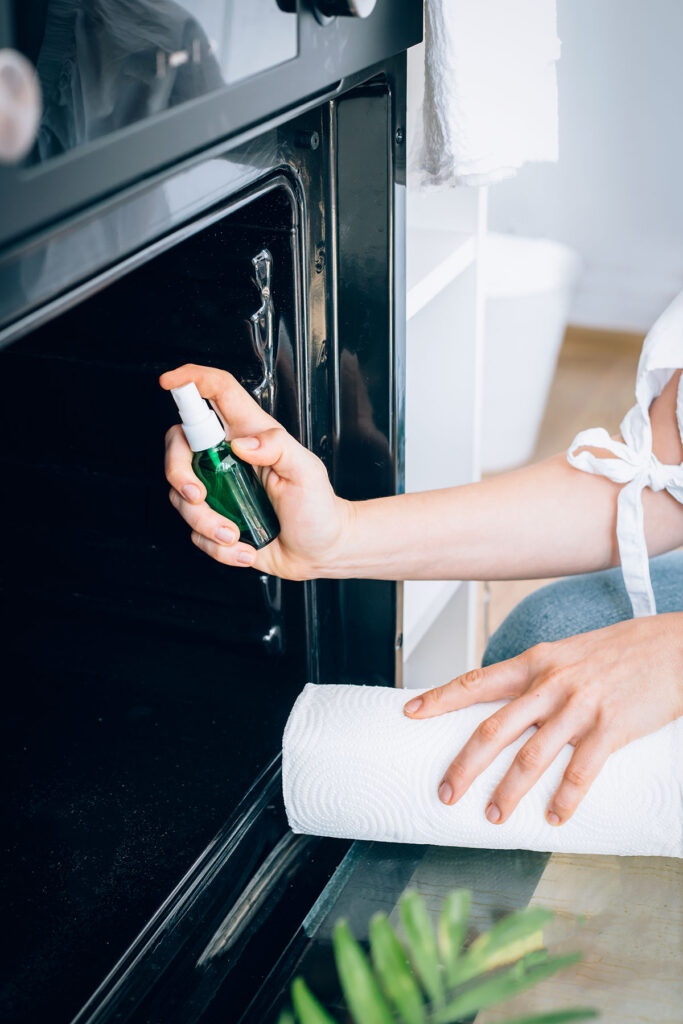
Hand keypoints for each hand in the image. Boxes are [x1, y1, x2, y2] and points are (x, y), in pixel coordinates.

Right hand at [161, 364, 350, 578]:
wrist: (321, 550)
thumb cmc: (318, 507)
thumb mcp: (307, 471)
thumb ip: (278, 447)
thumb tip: (242, 443)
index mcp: (250, 433)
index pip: (218, 392)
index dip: (191, 379)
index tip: (168, 382)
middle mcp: (228, 457)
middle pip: (179, 443)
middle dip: (177, 473)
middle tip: (198, 496)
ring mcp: (218, 489)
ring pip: (181, 494)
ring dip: (204, 522)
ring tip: (235, 534)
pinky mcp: (215, 520)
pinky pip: (195, 532)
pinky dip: (216, 546)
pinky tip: (243, 547)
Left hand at [404, 613, 682, 824]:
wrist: (672, 645)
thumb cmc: (619, 651)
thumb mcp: (567, 654)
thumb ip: (537, 680)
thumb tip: (507, 708)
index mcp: (535, 662)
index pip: (475, 682)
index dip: (439, 698)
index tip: (410, 713)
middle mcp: (550, 684)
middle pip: (492, 729)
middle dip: (464, 765)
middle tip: (445, 793)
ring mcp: (580, 707)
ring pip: (531, 757)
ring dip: (508, 792)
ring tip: (494, 816)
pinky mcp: (611, 728)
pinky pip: (581, 771)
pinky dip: (565, 799)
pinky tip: (555, 817)